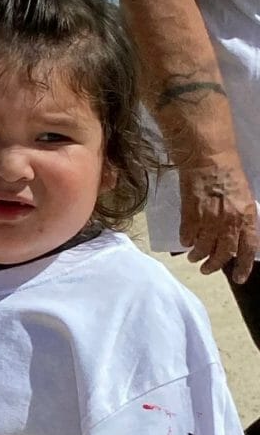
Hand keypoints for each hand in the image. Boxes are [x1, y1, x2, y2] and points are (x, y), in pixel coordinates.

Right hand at [177, 157, 258, 281]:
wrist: (208, 156)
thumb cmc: (228, 172)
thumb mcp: (243, 196)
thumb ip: (240, 217)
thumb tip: (232, 235)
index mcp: (247, 215)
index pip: (249, 248)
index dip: (244, 266)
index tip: (238, 278)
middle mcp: (230, 220)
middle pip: (223, 252)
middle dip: (214, 264)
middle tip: (207, 269)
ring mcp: (209, 218)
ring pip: (203, 247)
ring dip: (198, 255)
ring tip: (194, 257)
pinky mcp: (190, 213)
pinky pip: (187, 235)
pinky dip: (186, 241)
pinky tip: (185, 241)